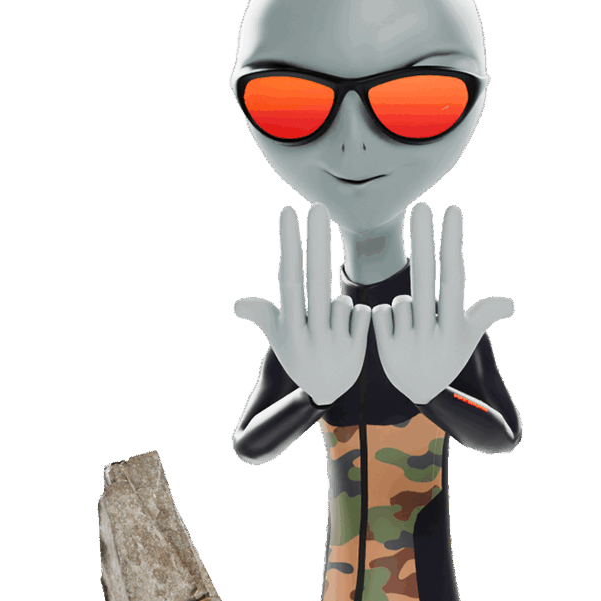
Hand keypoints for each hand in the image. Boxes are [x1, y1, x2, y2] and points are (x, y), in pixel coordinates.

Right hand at [233, 203, 370, 406]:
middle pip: (315, 281)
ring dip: (341, 308)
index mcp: (287, 326)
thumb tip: (236, 304)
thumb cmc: (299, 354)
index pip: (287, 277)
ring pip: (344, 301)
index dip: (288, 245)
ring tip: (333, 330)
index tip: (288, 210)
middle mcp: (308, 335)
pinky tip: (351, 336)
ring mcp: (334, 343)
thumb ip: (263, 314)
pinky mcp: (358, 348)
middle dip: (317, 242)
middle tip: (318, 207)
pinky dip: (359, 318)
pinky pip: (364, 314)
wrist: (327, 393)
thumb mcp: (279, 337)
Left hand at [371, 203, 514, 405]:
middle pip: (425, 278)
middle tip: (420, 205)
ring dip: (403, 310)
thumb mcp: (468, 337)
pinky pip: (378, 314)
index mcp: (455, 324)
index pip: (455, 276)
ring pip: (398, 301)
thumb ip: (484, 314)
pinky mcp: (386, 348)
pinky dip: (384, 319)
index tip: (453, 209)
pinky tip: (393, 336)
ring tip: (412, 333)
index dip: (453, 243)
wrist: (423, 395)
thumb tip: (512, 303)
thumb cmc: (447, 356)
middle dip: (422, 241)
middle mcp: (434, 333)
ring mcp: (409, 342)